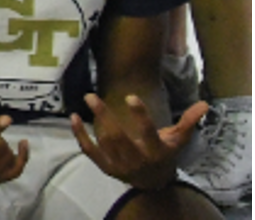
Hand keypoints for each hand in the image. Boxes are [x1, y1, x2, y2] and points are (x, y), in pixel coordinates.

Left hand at [70, 92, 206, 187]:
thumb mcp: (178, 140)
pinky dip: (80, 135)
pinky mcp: (106, 168)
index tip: (130, 96)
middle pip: (118, 137)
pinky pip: (90, 151)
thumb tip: (204, 103)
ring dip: (94, 121)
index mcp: (156, 151)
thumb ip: (188, 122)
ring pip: (104, 142)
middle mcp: (137, 160)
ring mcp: (120, 165)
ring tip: (88, 98)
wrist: (153, 182)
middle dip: (104, 116)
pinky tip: (73, 118)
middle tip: (91, 95)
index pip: (148, 132)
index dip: (140, 115)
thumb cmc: (165, 155)